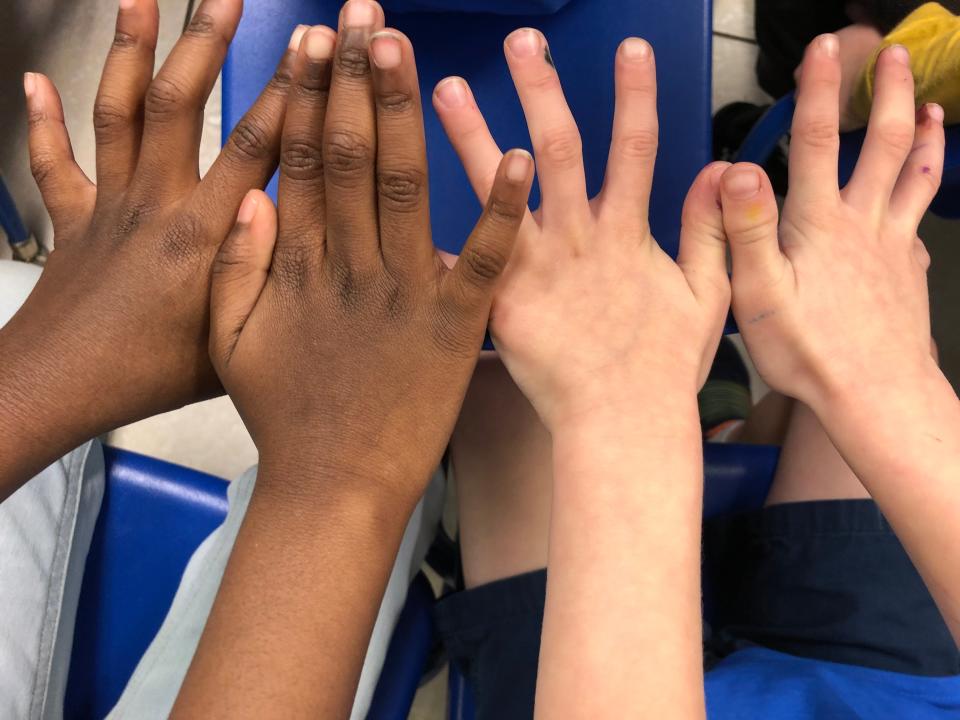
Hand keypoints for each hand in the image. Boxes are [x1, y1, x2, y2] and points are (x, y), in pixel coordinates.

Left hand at [2, 0, 298, 440]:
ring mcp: (109, 203)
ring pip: (118, 113)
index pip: (258, 148)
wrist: (64, 388)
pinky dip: (42, 121)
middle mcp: (157, 203)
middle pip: (181, 106)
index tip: (315, 46)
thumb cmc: (154, 375)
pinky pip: (54, 162)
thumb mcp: (237, 339)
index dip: (290, 92)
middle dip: (206, 44)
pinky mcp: (72, 217)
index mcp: (206, 233)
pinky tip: (33, 81)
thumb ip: (275, 284)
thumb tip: (326, 245)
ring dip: (130, 50)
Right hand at [207, 22, 531, 501]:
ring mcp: (406, 295)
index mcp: (298, 267)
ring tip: (409, 50)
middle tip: (365, 14)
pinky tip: (519, 157)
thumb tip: (249, 195)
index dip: (308, 97)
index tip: (314, 40)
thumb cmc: (285, 417)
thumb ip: (235, 268)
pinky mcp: (455, 328)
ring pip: (410, 190)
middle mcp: (351, 268)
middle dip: (358, 80)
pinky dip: (500, 210)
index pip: (302, 161)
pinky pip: (484, 261)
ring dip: (412, 115)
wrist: (336, 486)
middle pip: (355, 158)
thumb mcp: (233, 343)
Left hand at [433, 30, 730, 427]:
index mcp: (626, 235)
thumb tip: (723, 171)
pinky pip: (462, 261)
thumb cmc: (662, 369)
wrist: (621, 426)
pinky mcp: (499, 303)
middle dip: (543, 90)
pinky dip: (434, 232)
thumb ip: (709, 231)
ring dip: (473, 136)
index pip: (635, 148)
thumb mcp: (706, 296)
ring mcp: (535, 270)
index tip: (632, 46)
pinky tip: (396, 197)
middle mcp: (577, 240)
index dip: (635, 95)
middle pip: (558, 150)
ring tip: (445, 87)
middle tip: (522, 40)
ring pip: (500, 191)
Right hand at [723, 36, 941, 412]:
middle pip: (881, 145)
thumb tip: (736, 170)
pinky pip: (918, 219)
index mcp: (818, 226)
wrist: (877, 396)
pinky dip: (924, 193)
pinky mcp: (907, 272)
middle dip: (887, 95)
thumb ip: (746, 230)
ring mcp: (891, 246)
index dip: (818, 92)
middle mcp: (861, 225)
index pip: (814, 143)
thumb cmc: (811, 353)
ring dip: (922, 135)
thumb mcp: (758, 295)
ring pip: (913, 176)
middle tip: (894, 56)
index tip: (823, 50)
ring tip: (931, 106)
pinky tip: (920, 191)